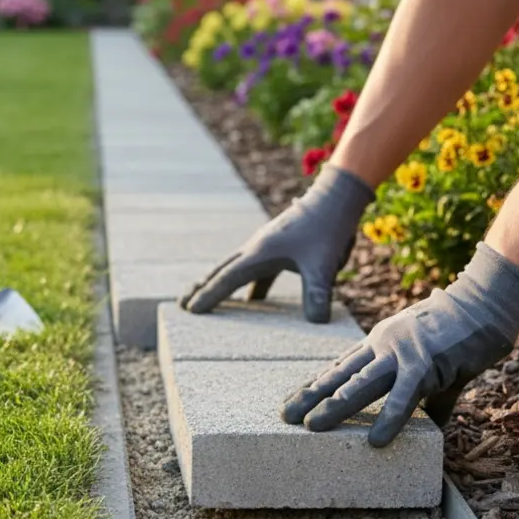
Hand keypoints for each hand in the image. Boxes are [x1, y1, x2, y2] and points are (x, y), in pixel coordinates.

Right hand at [179, 165, 375, 322]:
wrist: (336, 197)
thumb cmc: (329, 227)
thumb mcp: (324, 264)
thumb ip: (317, 293)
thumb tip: (316, 321)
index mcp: (260, 253)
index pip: (227, 279)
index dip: (208, 295)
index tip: (190, 310)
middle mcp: (257, 248)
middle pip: (221, 271)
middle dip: (202, 288)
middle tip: (181, 304)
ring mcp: (267, 246)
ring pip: (234, 268)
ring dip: (219, 283)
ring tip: (206, 298)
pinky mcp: (279, 247)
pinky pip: (256, 270)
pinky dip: (247, 284)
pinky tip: (254, 298)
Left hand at [280, 242, 518, 445]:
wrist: (486, 302)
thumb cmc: (463, 330)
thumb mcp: (437, 364)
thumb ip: (431, 396)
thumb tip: (433, 425)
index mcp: (381, 342)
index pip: (340, 367)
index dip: (316, 386)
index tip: (294, 401)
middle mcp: (383, 346)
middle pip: (340, 375)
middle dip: (311, 397)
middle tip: (285, 416)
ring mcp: (402, 353)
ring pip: (361, 384)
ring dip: (335, 407)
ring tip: (312, 427)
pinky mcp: (427, 363)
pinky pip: (405, 396)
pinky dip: (390, 418)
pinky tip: (375, 439)